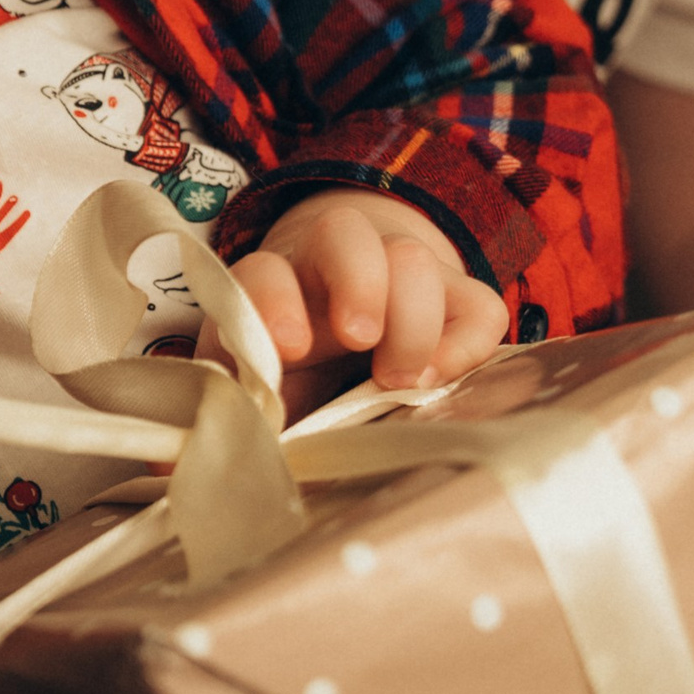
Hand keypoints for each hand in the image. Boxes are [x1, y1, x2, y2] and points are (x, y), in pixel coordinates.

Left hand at [232, 192, 509, 417]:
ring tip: (403, 382)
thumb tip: (213, 461)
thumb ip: (246, 412)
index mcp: (278, 287)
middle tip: (360, 341)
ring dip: (411, 319)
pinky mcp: (458, 302)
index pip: (263, 271)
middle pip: (344, 232)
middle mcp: (335, 266)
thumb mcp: (265, 391)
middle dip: (358, 283)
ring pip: (412, 257)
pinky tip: (442, 380)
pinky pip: (479, 306)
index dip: (273, 301)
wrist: (361, 335)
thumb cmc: (300, 377)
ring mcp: (401, 275)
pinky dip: (466, 343)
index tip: (289, 348)